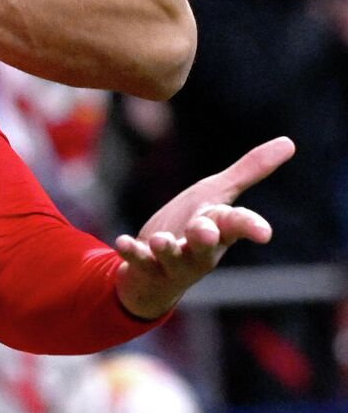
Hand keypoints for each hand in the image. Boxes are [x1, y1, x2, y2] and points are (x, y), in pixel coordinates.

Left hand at [114, 136, 291, 318]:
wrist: (158, 271)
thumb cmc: (194, 226)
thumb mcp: (218, 194)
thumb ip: (249, 171)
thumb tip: (289, 142)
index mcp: (220, 227)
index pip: (239, 225)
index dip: (252, 228)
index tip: (264, 233)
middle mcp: (201, 248)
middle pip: (207, 242)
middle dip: (206, 236)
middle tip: (205, 231)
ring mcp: (174, 261)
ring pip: (174, 256)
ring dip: (167, 248)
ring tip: (160, 240)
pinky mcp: (146, 267)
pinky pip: (139, 261)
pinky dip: (132, 252)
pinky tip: (123, 241)